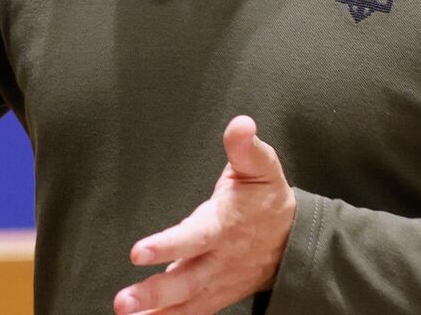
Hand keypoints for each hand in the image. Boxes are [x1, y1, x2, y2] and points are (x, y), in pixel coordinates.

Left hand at [113, 116, 296, 314]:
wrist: (296, 241)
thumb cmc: (268, 198)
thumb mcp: (262, 167)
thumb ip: (247, 148)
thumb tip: (241, 125)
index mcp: (223, 226)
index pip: (192, 238)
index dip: (167, 246)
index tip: (139, 253)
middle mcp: (218, 259)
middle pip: (185, 280)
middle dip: (154, 292)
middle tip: (124, 302)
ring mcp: (218, 281)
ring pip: (187, 303)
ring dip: (158, 312)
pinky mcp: (216, 295)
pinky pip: (193, 312)